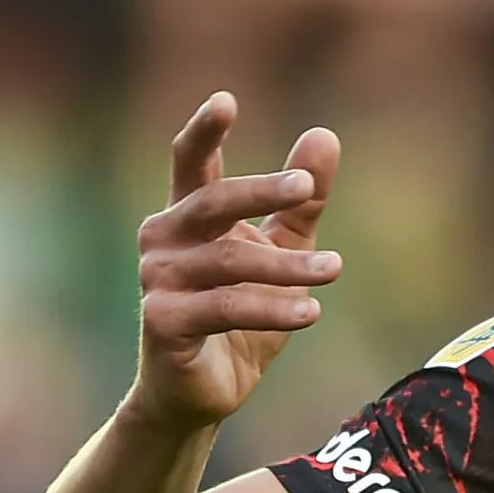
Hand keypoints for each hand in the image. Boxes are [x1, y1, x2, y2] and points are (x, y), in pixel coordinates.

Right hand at [127, 93, 342, 431]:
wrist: (204, 392)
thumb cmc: (241, 315)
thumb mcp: (282, 251)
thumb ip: (302, 202)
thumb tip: (324, 135)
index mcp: (187, 214)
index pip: (190, 162)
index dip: (204, 130)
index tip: (226, 100)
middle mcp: (164, 239)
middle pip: (211, 202)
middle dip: (260, 191)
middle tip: (306, 186)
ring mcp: (158, 281)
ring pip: (229, 261)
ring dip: (287, 266)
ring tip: (335, 270)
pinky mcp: (162, 323)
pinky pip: (225, 308)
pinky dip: (271, 309)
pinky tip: (310, 312)